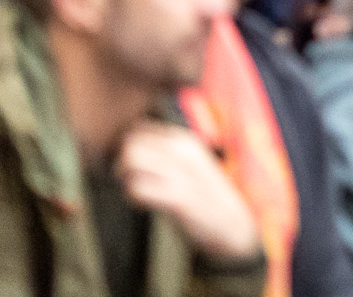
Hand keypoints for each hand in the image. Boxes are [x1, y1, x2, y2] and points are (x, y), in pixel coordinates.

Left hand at [115, 122, 260, 260]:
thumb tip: (129, 144)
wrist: (231, 224)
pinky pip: (138, 188)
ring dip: (125, 178)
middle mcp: (183, 152)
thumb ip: (165, 152)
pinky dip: (133, 196)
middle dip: (121, 161)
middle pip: (130, 143)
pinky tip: (145, 204)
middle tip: (131, 179)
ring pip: (131, 161)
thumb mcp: (190, 163)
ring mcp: (181, 173)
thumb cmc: (204, 195)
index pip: (140, 128)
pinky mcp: (178, 197)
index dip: (128, 146)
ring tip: (138, 190)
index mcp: (186, 141)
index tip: (134, 164)